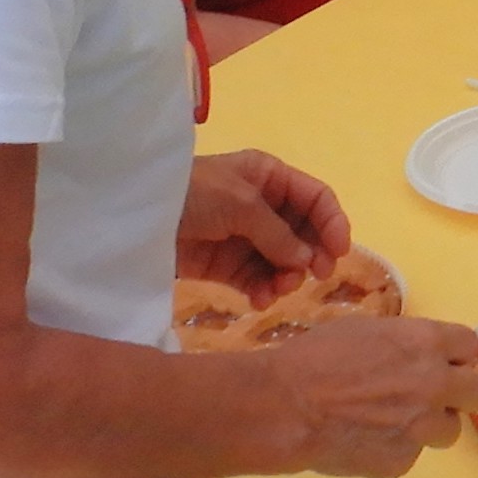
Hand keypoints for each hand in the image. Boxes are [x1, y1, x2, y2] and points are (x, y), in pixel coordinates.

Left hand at [180, 147, 347, 305]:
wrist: (138, 219)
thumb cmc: (193, 195)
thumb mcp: (240, 203)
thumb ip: (278, 232)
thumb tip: (306, 260)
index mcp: (269, 177)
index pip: (315, 198)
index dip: (332, 223)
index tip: (339, 253)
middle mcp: (262, 206)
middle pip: (304, 234)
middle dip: (310, 255)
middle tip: (312, 277)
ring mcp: (245, 237)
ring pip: (283, 262)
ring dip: (286, 278)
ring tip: (276, 290)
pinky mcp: (226, 266)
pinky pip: (257, 280)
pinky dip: (263, 291)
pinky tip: (259, 299)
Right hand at [275, 314, 477, 477]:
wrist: (284, 407)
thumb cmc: (315, 358)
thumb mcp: (366, 331)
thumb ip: (405, 344)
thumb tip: (419, 356)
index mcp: (426, 343)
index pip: (469, 345)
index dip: (456, 354)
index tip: (445, 361)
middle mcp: (434, 384)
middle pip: (476, 392)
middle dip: (459, 394)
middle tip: (434, 397)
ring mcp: (421, 428)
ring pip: (449, 430)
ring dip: (429, 425)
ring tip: (391, 422)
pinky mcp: (402, 462)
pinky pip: (410, 455)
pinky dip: (392, 449)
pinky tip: (362, 441)